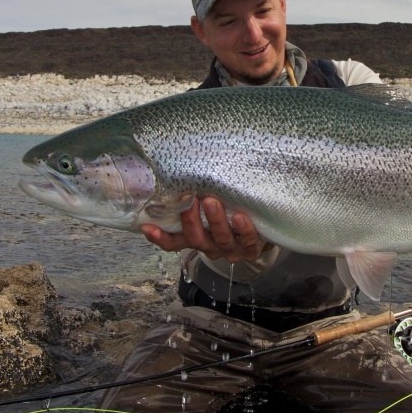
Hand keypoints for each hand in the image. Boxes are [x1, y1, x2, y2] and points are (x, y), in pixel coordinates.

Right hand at [141, 196, 263, 261]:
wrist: (263, 226)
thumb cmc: (232, 209)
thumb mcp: (212, 204)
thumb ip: (197, 194)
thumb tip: (183, 163)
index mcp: (198, 237)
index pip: (173, 242)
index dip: (160, 237)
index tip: (147, 226)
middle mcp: (211, 246)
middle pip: (196, 239)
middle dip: (191, 220)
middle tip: (190, 199)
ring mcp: (231, 249)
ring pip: (221, 239)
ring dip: (215, 221)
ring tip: (212, 202)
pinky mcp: (251, 248)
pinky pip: (247, 241)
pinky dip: (243, 229)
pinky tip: (239, 216)